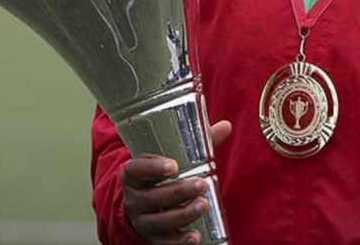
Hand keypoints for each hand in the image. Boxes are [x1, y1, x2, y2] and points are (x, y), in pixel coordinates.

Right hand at [123, 120, 231, 243]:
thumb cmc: (161, 175)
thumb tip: (226, 126)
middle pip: (151, 198)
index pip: (136, 169)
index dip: (152, 168)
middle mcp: (134, 199)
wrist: (143, 204)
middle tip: (202, 184)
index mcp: (134, 174)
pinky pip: (162, 243)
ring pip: (157, 221)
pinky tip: (195, 237)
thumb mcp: (172, 157)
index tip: (173, 166)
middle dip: (177, 192)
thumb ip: (197, 143)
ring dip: (182, 215)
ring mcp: (141, 220)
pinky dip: (178, 241)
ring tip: (203, 205)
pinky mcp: (151, 238)